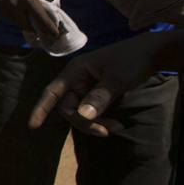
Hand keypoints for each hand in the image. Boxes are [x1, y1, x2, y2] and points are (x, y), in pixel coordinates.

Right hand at [0, 0, 60, 42]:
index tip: (55, 35)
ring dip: (22, 24)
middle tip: (41, 30)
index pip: (41, 20)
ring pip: (14, 20)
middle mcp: (15, 5)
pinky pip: (6, 13)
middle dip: (34, 29)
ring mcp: (4, 3)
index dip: (49, 29)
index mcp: (28, 0)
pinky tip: (17, 13)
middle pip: (25, 24)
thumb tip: (49, 1)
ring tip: (29, 23)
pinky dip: (13, 16)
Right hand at [29, 35, 162, 135]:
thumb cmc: (131, 60)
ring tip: (118, 127)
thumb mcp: (117, 79)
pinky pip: (92, 111)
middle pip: (70, 108)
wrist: (152, 53)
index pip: (52, 92)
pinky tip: (117, 123)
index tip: (33, 126)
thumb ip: (99, 97)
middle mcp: (77, 80)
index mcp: (75, 71)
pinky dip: (102, 120)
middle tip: (108, 131)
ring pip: (82, 112)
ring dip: (96, 123)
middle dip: (85, 122)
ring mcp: (87, 87)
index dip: (41, 108)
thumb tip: (82, 115)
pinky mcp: (98, 94)